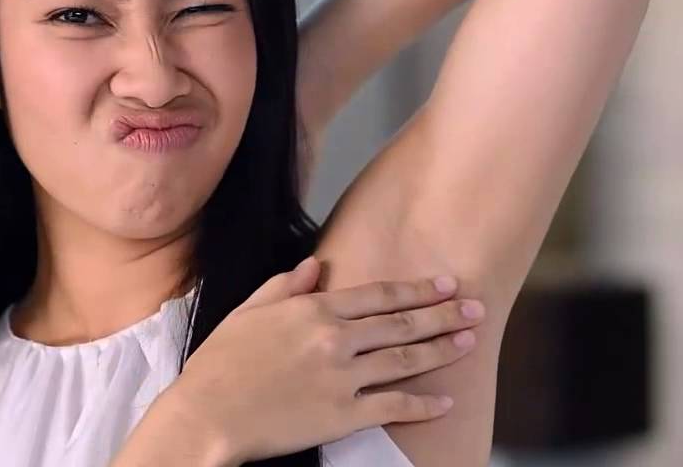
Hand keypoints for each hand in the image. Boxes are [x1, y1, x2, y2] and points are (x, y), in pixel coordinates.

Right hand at [167, 256, 484, 462]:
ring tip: (470, 340)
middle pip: (402, 323)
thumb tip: (314, 267)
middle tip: (475, 307)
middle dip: (444, 313)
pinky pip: (394, 407)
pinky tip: (446, 400)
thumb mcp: (248, 313)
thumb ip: (285, 287)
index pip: (378, 295)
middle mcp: (334, 338)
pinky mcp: (343, 415)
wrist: (206, 415)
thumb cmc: (219, 364)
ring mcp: (342, 377)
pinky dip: (424, 404)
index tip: (446, 283)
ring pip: (405, 359)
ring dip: (442, 349)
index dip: (417, 289)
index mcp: (312, 309)